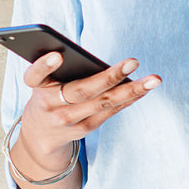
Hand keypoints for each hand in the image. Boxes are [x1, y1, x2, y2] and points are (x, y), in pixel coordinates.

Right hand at [15, 52, 160, 170]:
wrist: (40, 133)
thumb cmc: (49, 93)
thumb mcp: (45, 81)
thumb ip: (60, 68)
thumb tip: (95, 57)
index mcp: (37, 87)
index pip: (35, 76)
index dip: (44, 66)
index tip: (57, 55)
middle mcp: (50, 105)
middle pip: (82, 90)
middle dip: (110, 76)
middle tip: (134, 61)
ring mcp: (68, 120)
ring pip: (103, 103)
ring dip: (131, 90)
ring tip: (153, 80)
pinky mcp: (84, 128)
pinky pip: (110, 111)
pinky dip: (129, 98)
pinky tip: (144, 88)